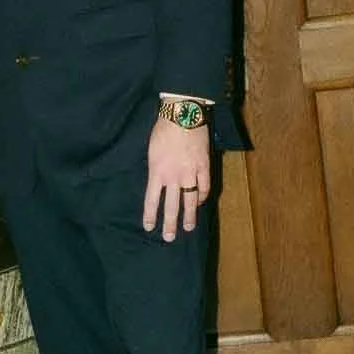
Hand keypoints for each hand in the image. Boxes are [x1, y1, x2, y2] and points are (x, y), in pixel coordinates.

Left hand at [143, 116, 210, 241]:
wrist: (183, 115)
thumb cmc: (163, 130)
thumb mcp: (151, 152)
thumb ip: (155, 170)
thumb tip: (158, 183)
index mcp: (157, 172)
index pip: (151, 200)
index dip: (150, 215)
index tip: (149, 227)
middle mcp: (173, 177)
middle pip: (171, 206)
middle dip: (170, 223)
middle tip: (169, 238)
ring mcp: (190, 173)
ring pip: (190, 201)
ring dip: (189, 216)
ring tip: (189, 228)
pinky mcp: (204, 167)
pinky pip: (204, 187)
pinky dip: (202, 197)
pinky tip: (200, 203)